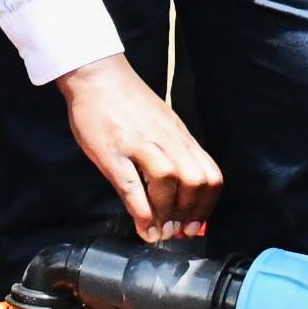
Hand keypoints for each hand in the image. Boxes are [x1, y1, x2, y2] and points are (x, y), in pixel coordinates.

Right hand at [58, 52, 222, 241]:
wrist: (97, 75)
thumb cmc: (128, 102)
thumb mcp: (160, 123)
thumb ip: (171, 150)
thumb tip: (180, 185)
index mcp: (179, 136)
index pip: (210, 173)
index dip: (208, 204)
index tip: (197, 224)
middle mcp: (166, 140)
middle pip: (196, 179)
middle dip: (192, 213)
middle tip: (180, 232)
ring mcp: (140, 144)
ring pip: (169, 181)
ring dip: (167, 214)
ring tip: (161, 232)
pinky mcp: (113, 151)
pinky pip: (133, 185)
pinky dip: (142, 212)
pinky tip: (143, 227)